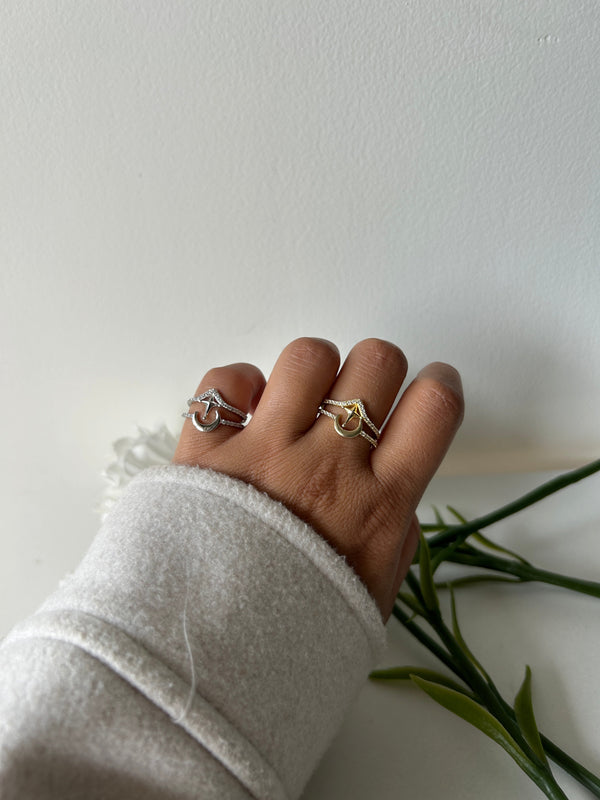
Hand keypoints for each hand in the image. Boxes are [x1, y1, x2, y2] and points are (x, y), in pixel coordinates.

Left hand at [173, 338, 463, 620]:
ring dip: (311, 373)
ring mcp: (264, 451)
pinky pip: (225, 380)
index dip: (439, 385)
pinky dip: (237, 387)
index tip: (431, 388)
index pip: (434, 409)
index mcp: (378, 505)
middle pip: (375, 362)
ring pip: (308, 356)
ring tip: (298, 405)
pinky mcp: (205, 450)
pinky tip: (244, 413)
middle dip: (374, 372)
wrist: (209, 663)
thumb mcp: (373, 599)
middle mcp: (328, 466)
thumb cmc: (295, 635)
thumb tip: (392, 491)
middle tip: (356, 402)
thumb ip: (393, 538)